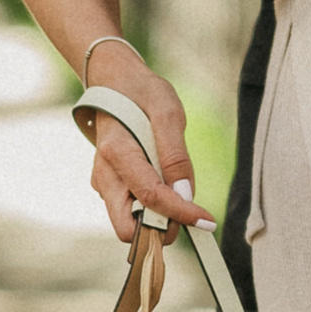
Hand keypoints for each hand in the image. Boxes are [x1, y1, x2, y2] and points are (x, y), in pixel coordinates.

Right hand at [73, 39, 206, 237]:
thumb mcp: (168, 112)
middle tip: (189, 212)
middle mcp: (104, 174)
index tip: (207, 221)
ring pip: (127, 223)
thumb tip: (185, 194)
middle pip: (127, 228)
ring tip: (178, 191)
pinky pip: (129, 210)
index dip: (181, 214)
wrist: (115, 82)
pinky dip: (150, 208)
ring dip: (156, 219)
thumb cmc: (142, 93)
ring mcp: (103, 182)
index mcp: (117, 153)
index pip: (150, 197)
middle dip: (159, 229)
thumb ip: (175, 154)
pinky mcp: (109, 185)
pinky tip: (164, 184)